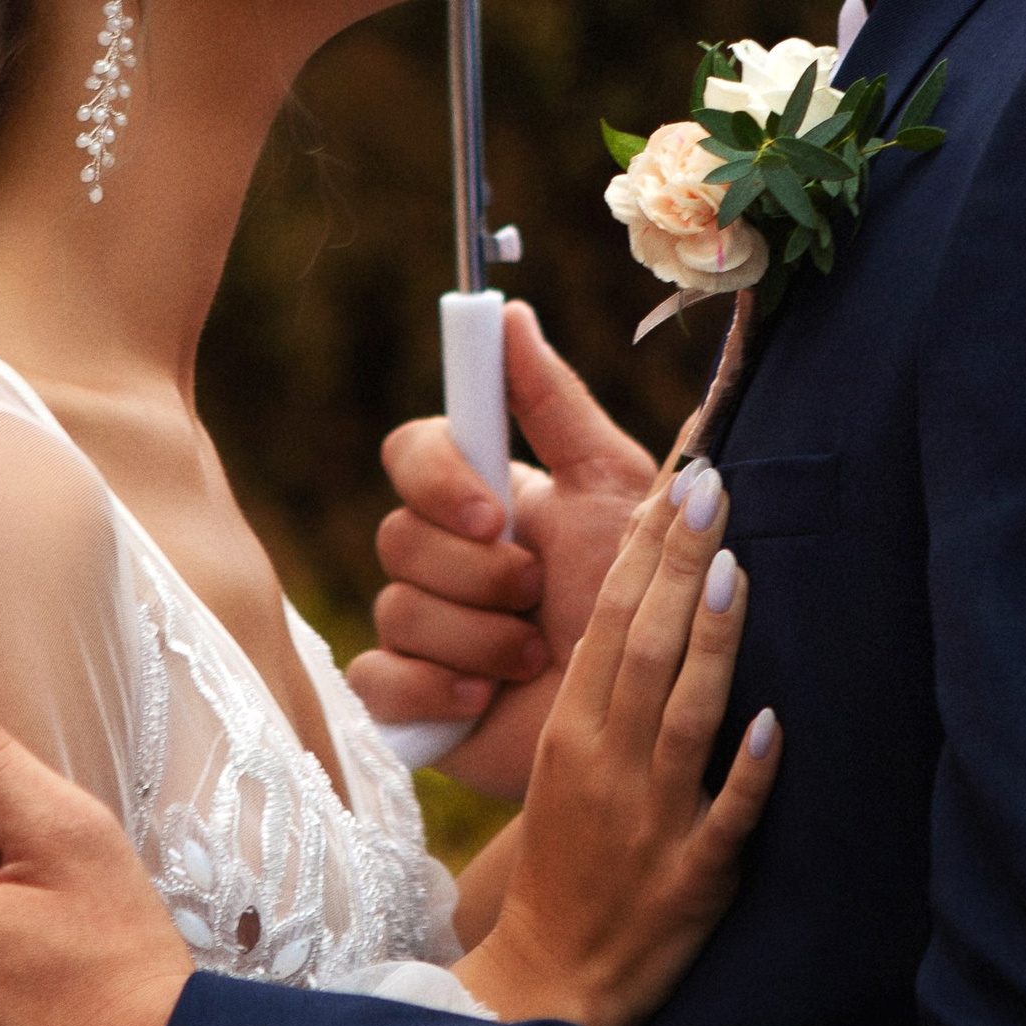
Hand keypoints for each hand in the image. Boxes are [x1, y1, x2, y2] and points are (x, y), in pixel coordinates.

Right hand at [348, 300, 657, 795]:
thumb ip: (556, 403)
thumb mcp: (616, 491)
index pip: (411, 453)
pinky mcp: (408, 698)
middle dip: (477, 574)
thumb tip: (509, 312)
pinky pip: (375, 678)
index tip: (495, 510)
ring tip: (537, 658)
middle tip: (537, 596)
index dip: (437, 479)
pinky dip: (431, 688)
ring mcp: (421, 629)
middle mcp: (444, 558)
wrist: (651, 712)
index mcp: (484, 498)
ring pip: (395, 609)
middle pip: (397, 536)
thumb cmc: (644, 598)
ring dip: (478, 639)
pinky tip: (481, 700)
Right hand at [455, 463, 777, 1025]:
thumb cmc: (568, 856)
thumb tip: (649, 594)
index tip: (682, 481)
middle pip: (641, 648)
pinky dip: (748, 773)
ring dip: (711, 644)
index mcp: (571, 729)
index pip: (606, 619)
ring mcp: (649, 820)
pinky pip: (725, 820)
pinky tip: (775, 726)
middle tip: (714, 488)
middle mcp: (605, 763)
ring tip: (736, 571)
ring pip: (682, 717)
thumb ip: (605, 686)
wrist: (550, 978)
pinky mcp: (692, 878)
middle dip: (677, 565)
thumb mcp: (566, 761)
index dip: (645, 548)